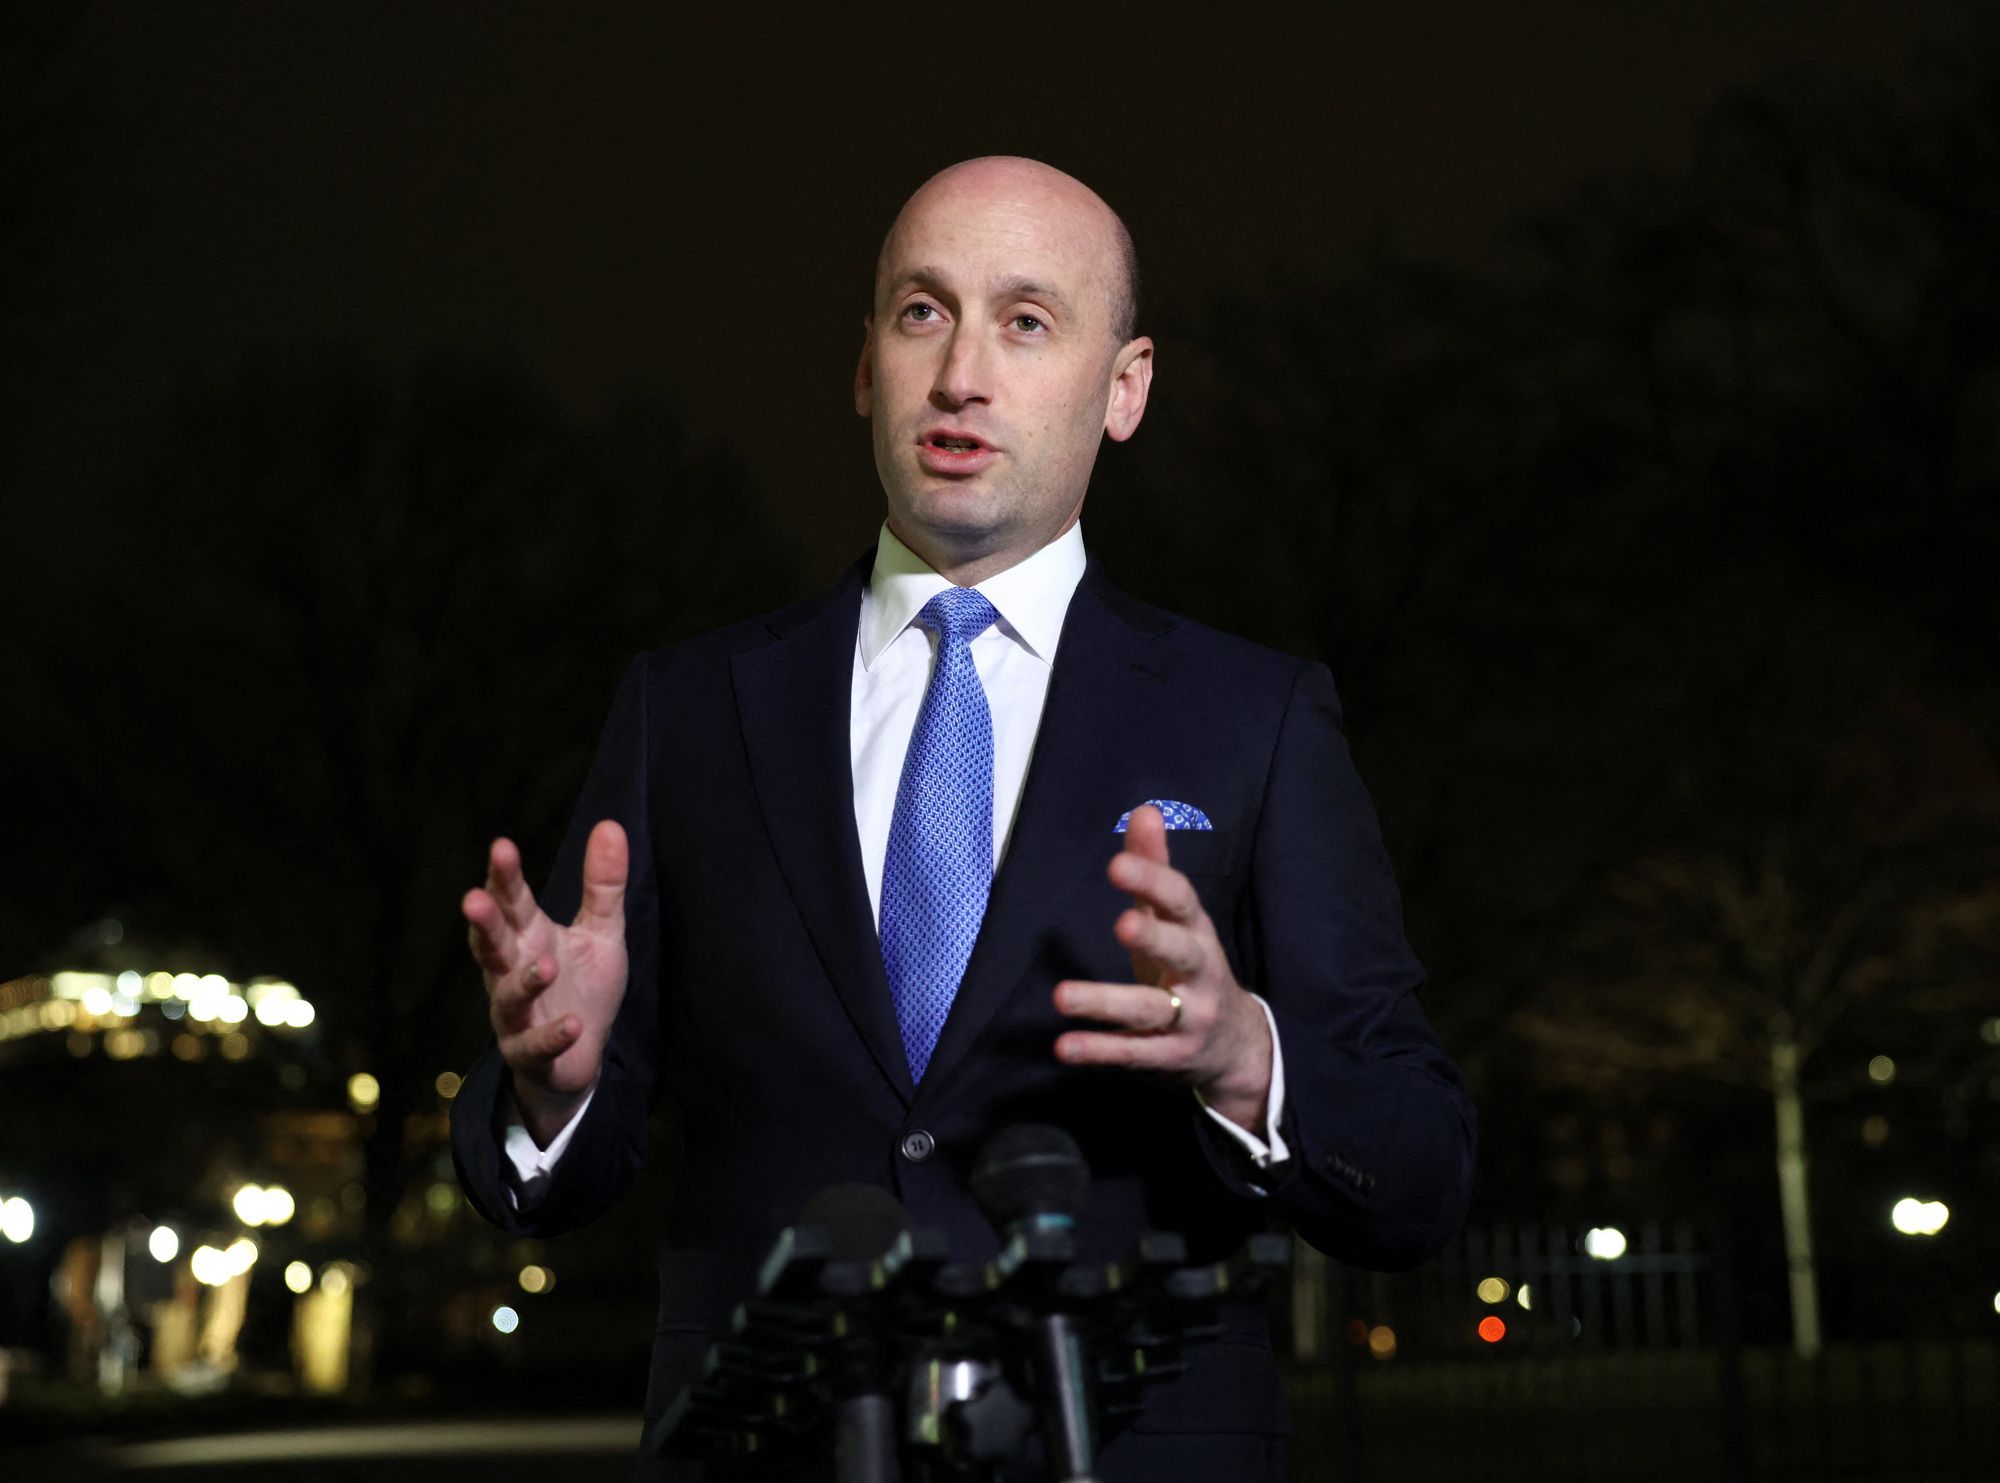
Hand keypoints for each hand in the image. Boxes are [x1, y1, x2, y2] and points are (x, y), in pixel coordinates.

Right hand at [462, 820, 628, 1144]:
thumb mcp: (601, 931)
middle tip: (474, 899)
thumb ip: (603, 885)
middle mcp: (511, 971)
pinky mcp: (528, 1053)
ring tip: (545, 966)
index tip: (501, 846)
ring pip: (508, 997)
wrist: (582, 1056)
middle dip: (484, 923)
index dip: (503, 876)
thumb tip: (609, 823)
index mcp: (528, 936)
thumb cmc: (583, 987)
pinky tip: (573, 1024)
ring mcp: (515, 1015)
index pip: (511, 901)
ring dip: (523, 981)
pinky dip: (552, 1034)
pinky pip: (534, 1045)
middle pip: (492, 943)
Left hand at [1052, 806, 1273, 1133]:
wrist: (1236, 1045)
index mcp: (1196, 931)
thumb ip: (1155, 869)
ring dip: (1106, 1003)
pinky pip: (1134, 1053)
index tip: (1118, 865)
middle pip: (1180, 953)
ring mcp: (1189, 1018)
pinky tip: (1064, 1046)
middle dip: (1153, 939)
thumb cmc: (1191, 966)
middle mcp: (1199, 972)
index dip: (1153, 882)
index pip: (1180, 902)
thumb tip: (1145, 810)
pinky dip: (1100, 1051)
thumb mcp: (1176, 919)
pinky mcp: (1170, 1057)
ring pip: (1150, 1010)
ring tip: (1061, 996)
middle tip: (1121, 924)